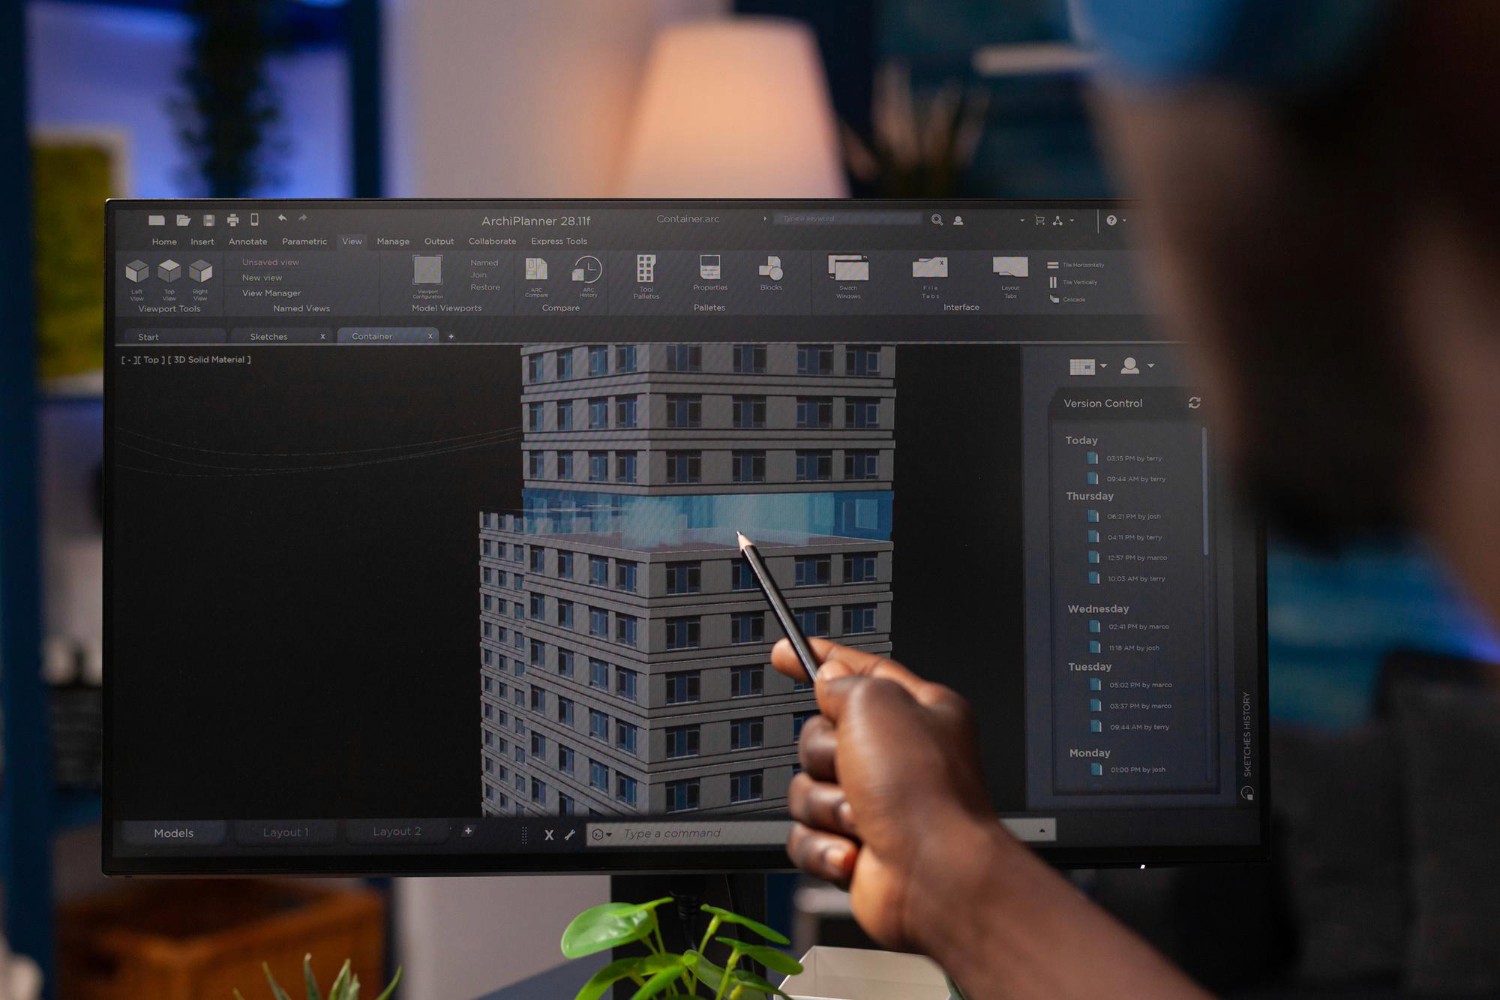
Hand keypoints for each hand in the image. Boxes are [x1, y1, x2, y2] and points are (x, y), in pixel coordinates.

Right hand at [772, 638, 998, 951]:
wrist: (935, 877)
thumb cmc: (925, 792)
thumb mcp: (877, 702)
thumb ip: (844, 682)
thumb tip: (828, 681)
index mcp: (917, 712)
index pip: (859, 672)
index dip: (821, 660)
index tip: (785, 653)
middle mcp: (898, 757)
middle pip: (820, 736)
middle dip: (825, 756)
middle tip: (852, 767)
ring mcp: (878, 805)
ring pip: (807, 789)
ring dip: (825, 805)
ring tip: (861, 817)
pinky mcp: (856, 847)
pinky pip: (805, 836)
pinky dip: (824, 846)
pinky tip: (854, 851)